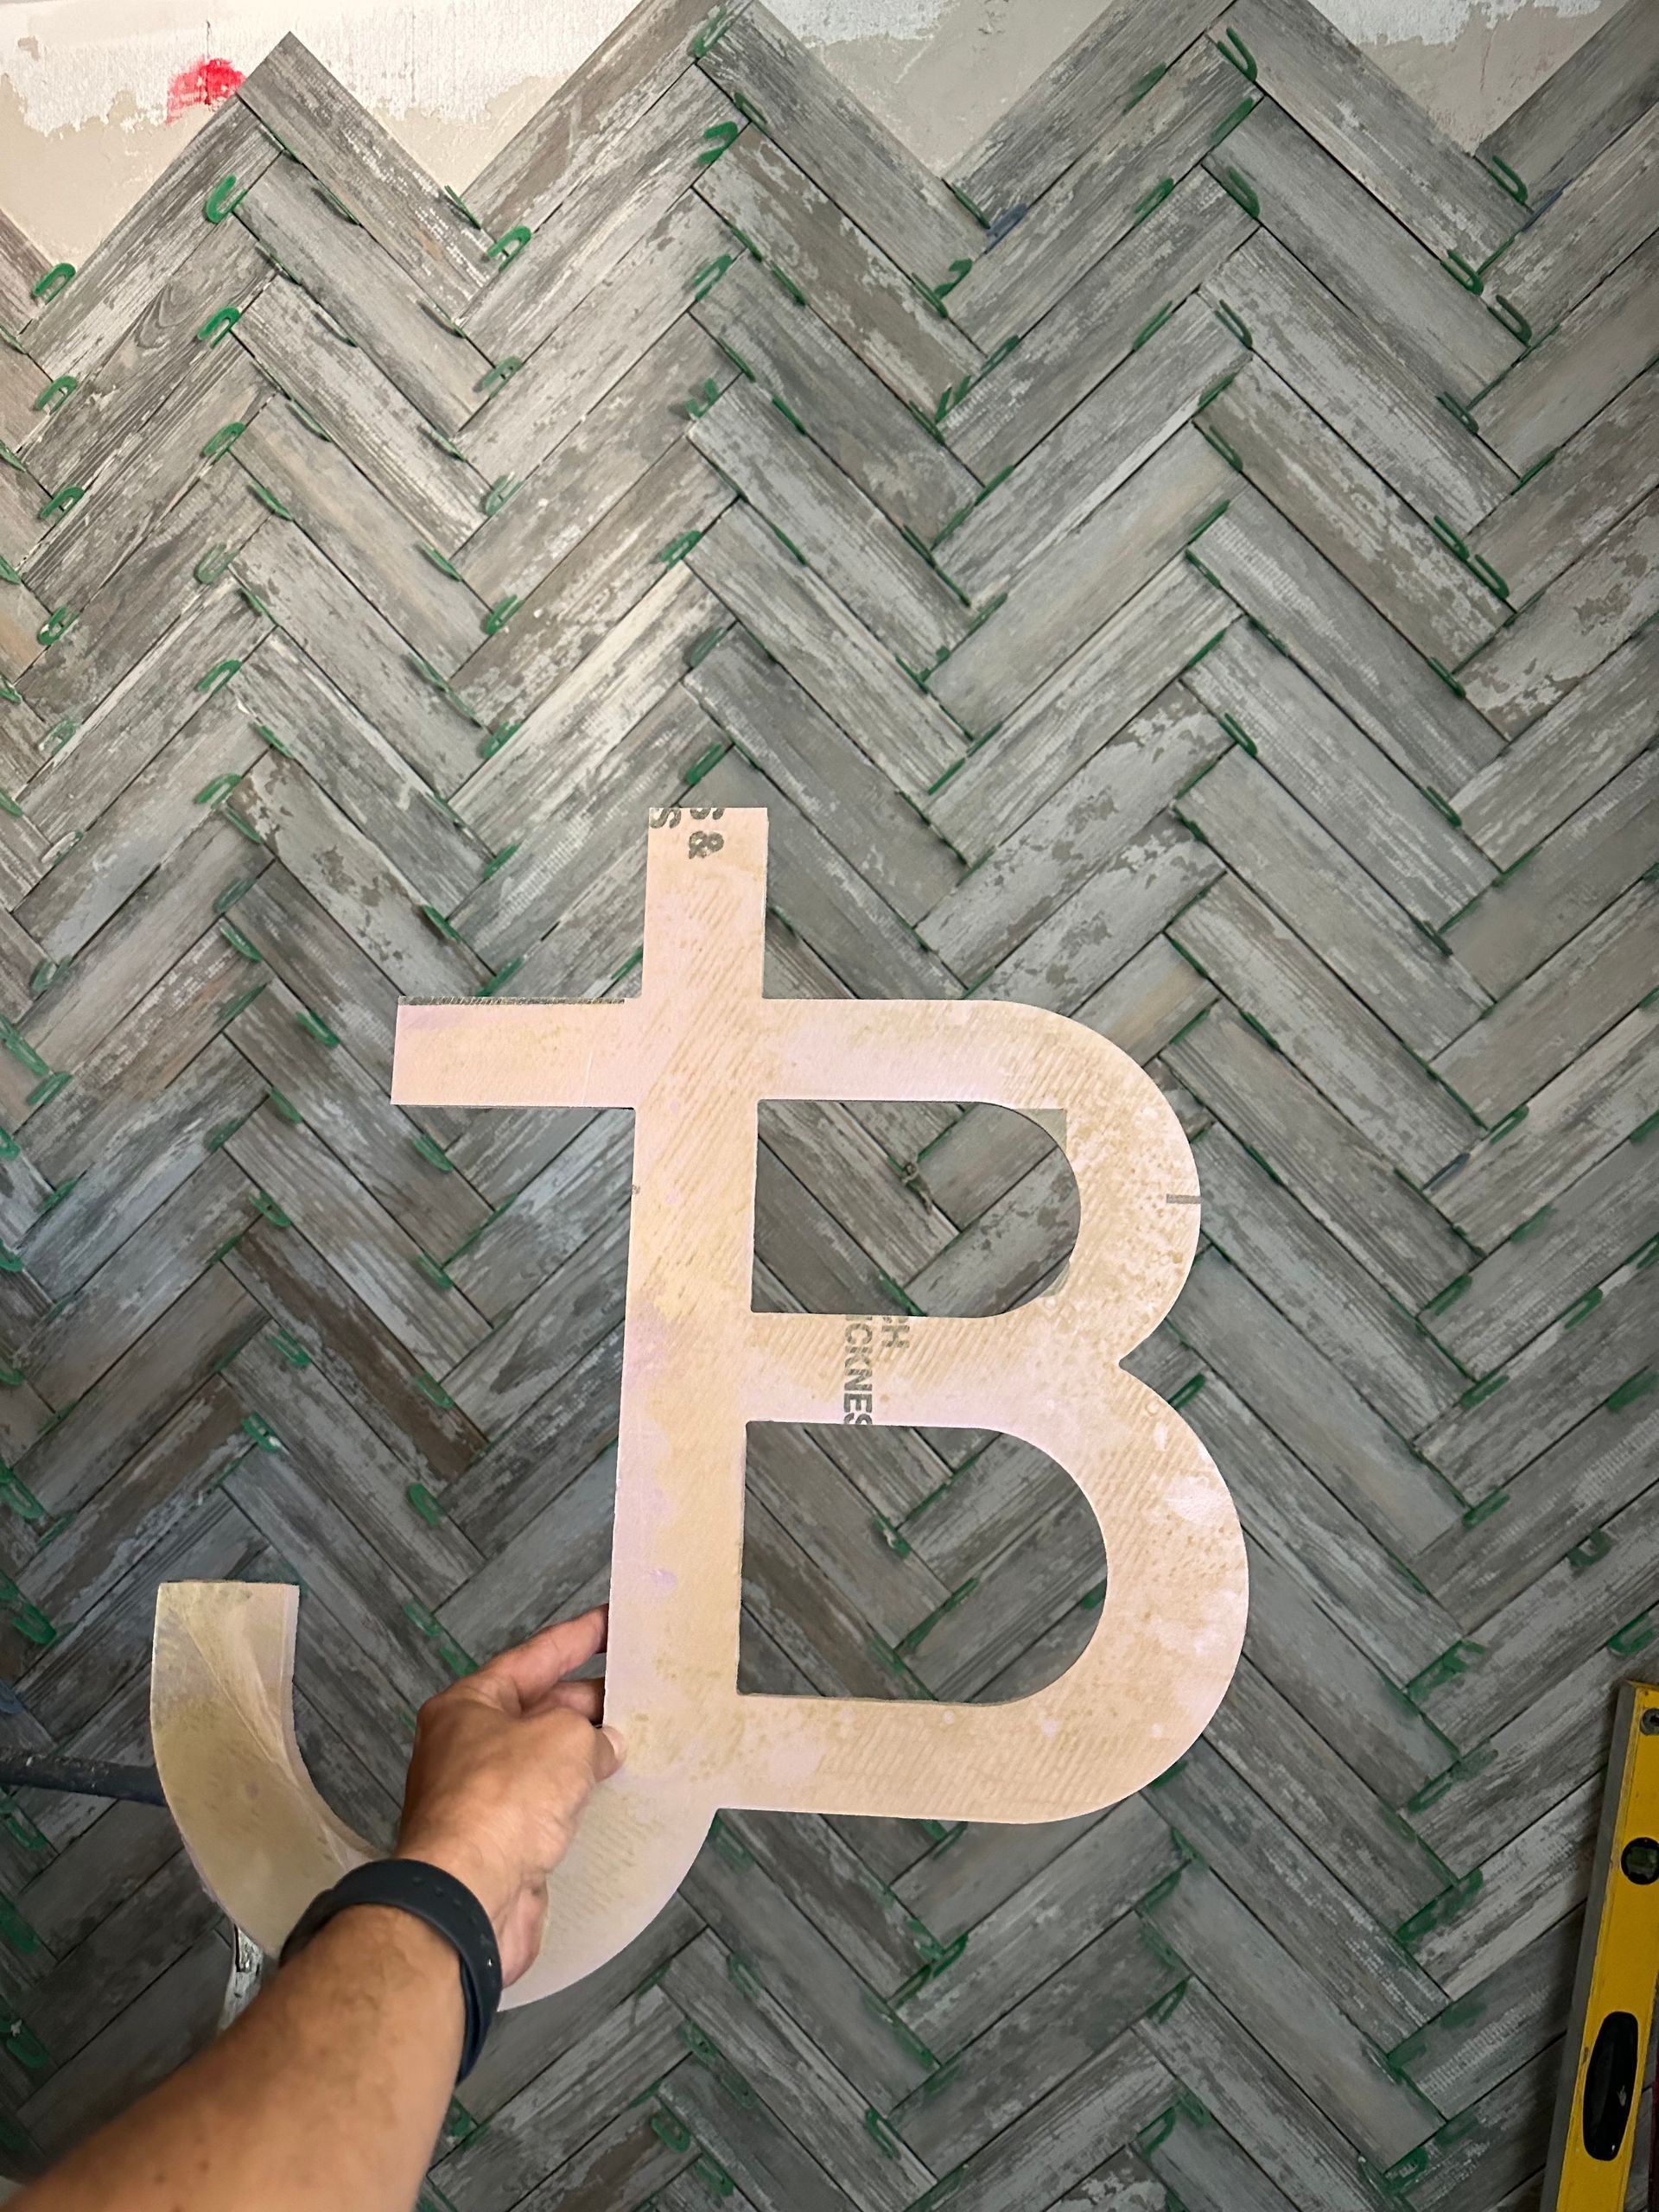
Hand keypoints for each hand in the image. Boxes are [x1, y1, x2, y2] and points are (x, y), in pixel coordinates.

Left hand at [393, 1606, 622, 1984]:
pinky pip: (548, 1811)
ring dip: (586, 1755)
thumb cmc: (504, 1801)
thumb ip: (593, 1732)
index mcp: (469, 1706)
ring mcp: (483, 1801)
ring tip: (639, 1741)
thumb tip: (606, 1747)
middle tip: (639, 1687)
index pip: (533, 1658)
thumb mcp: (564, 1738)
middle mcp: (468, 1748)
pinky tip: (614, 1799)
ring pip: (545, 1764)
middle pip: (538, 1711)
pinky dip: (579, 1803)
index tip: (610, 1620)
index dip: (577, 1637)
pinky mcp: (501, 1847)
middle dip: (589, 1701)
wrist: (470, 1897)